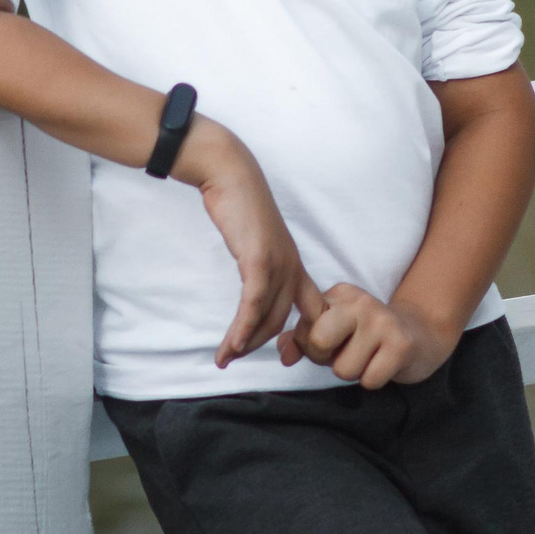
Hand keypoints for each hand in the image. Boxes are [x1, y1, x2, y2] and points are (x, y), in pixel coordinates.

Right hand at [176, 120, 324, 367]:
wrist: (229, 174)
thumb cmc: (238, 204)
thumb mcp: (255, 239)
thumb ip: (258, 262)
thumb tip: (252, 283)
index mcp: (294, 264)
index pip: (308, 310)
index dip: (297, 336)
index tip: (277, 355)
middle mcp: (292, 267)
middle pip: (283, 321)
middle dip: (258, 345)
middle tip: (233, 359)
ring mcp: (278, 264)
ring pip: (268, 318)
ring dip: (245, 343)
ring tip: (225, 358)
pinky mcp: (259, 260)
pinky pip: (254, 305)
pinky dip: (242, 328)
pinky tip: (230, 343)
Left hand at [279, 284, 456, 388]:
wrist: (422, 334)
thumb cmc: (366, 336)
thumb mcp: (333, 330)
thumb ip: (301, 339)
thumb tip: (284, 356)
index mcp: (340, 294)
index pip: (304, 328)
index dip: (311, 345)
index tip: (332, 343)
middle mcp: (360, 303)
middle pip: (318, 342)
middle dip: (325, 359)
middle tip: (344, 355)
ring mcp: (383, 322)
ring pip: (343, 370)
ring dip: (354, 373)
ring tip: (369, 358)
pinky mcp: (402, 345)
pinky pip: (369, 381)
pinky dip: (374, 380)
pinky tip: (384, 365)